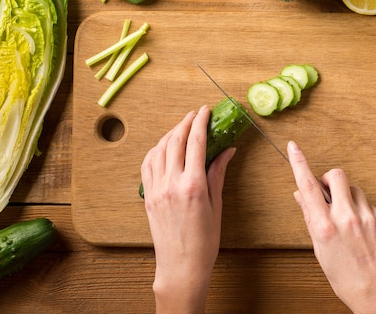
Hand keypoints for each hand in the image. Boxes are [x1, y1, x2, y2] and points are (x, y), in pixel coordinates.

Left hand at [141, 106, 235, 313]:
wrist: (181, 266)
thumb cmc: (204, 241)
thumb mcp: (216, 205)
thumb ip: (218, 173)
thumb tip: (227, 150)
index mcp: (192, 185)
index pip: (196, 142)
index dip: (201, 122)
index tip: (206, 111)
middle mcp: (171, 183)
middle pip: (176, 141)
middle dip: (185, 122)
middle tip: (195, 114)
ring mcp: (156, 189)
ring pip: (159, 150)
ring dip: (170, 133)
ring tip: (181, 126)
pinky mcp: (148, 196)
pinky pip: (148, 164)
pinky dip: (156, 150)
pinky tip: (164, 147)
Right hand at [287, 141, 375, 313]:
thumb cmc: (345, 277)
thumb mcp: (320, 249)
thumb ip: (311, 217)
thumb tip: (301, 195)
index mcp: (325, 227)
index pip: (308, 186)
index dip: (299, 163)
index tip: (294, 147)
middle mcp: (346, 218)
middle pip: (337, 175)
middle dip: (330, 179)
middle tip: (329, 192)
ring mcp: (368, 217)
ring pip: (355, 189)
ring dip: (348, 196)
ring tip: (347, 219)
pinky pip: (369, 204)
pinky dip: (363, 211)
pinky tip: (363, 231)